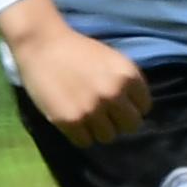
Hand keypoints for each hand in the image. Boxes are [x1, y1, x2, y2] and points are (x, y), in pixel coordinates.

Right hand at [0, 0, 150, 145]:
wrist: (41, 45)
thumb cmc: (76, 49)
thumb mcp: (111, 59)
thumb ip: (125, 82)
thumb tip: (133, 110)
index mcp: (127, 75)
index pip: (144, 107)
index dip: (131, 106)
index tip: (119, 104)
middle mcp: (114, 93)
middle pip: (131, 126)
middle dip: (119, 121)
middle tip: (105, 115)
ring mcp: (92, 109)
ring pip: (108, 137)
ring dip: (98, 130)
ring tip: (86, 118)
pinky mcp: (71, 121)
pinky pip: (85, 142)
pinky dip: (79, 135)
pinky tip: (73, 121)